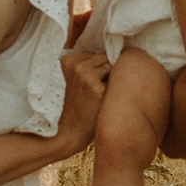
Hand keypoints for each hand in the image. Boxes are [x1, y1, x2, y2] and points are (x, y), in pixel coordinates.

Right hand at [52, 41, 111, 156]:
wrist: (69, 132)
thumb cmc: (77, 106)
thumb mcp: (74, 80)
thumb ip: (88, 65)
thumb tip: (116, 55)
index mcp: (68, 60)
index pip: (97, 52)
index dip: (100, 68)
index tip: (93, 82)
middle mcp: (76, 64)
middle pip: (106, 57)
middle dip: (107, 71)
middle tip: (96, 91)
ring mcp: (86, 74)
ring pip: (113, 67)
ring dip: (112, 80)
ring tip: (98, 96)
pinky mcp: (97, 88)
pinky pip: (117, 81)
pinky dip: (114, 91)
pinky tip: (102, 102)